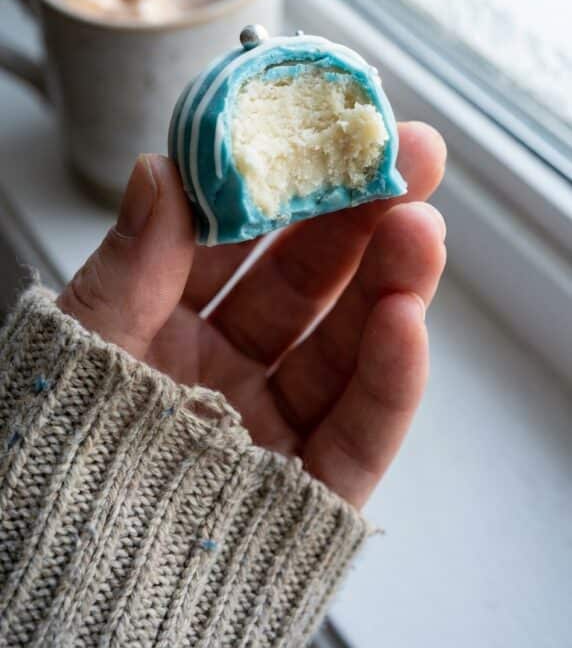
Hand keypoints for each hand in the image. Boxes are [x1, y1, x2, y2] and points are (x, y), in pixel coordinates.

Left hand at [58, 122, 445, 508]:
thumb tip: (160, 167)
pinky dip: (389, 379)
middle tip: (408, 160)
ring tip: (420, 230)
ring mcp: (268, 426)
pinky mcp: (306, 489)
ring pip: (344, 346)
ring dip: (388, 286)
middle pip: (306, 283)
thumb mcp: (80, 352)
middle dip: (359, 219)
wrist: (58, 605)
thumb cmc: (50, 472)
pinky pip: (357, 432)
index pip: (237, 240)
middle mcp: (223, 370)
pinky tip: (406, 320)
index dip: (281, 183)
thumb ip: (130, 265)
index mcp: (164, 326)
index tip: (321, 129)